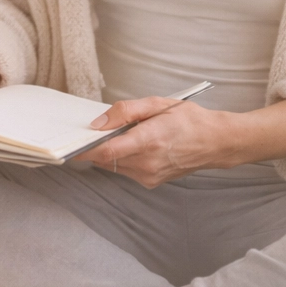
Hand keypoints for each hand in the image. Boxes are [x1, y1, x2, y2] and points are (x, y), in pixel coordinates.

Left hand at [71, 96, 234, 187]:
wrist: (215, 142)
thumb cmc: (188, 119)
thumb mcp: (157, 104)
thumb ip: (125, 112)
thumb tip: (98, 123)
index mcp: (149, 140)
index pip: (107, 151)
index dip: (84, 148)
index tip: (70, 144)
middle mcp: (148, 163)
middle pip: (106, 158)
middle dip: (96, 145)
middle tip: (95, 130)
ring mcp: (150, 176)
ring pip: (113, 165)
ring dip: (110, 152)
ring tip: (124, 134)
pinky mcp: (151, 182)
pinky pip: (125, 170)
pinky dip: (122, 158)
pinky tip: (134, 145)